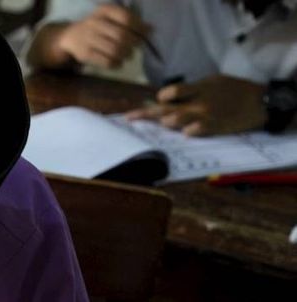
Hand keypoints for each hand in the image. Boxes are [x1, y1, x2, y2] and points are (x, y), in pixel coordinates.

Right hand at [54, 5, 148, 68]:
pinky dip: (116, 64)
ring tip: (128, 56)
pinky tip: (118, 63)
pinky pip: (106, 61)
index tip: (147, 34)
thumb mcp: (111, 18)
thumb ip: (130, 22)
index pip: (126, 18)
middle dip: (133, 44)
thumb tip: (152, 29)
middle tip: (136, 48)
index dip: (139, 28)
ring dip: (126, 55)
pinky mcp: (84, 54)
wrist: (70, 36)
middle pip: (122, 36)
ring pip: (115, 50)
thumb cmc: (97, 27)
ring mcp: (88, 39)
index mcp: (104, 11)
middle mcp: (95, 23)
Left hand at [125, 74, 265, 135]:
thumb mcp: (213, 82)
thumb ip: (193, 89)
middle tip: (128, 119)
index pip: (169, 92)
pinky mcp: (215, 127)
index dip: (161, 98)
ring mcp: (205, 115)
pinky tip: (187, 133)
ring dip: (167, 124)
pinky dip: (190, 131)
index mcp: (197, 88)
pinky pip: (196, 131)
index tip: (159, 103)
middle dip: (144, 114)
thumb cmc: (235, 90)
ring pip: (176, 121)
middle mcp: (197, 102)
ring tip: (166, 124)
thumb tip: (172, 96)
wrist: (261, 101)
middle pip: (165, 108)